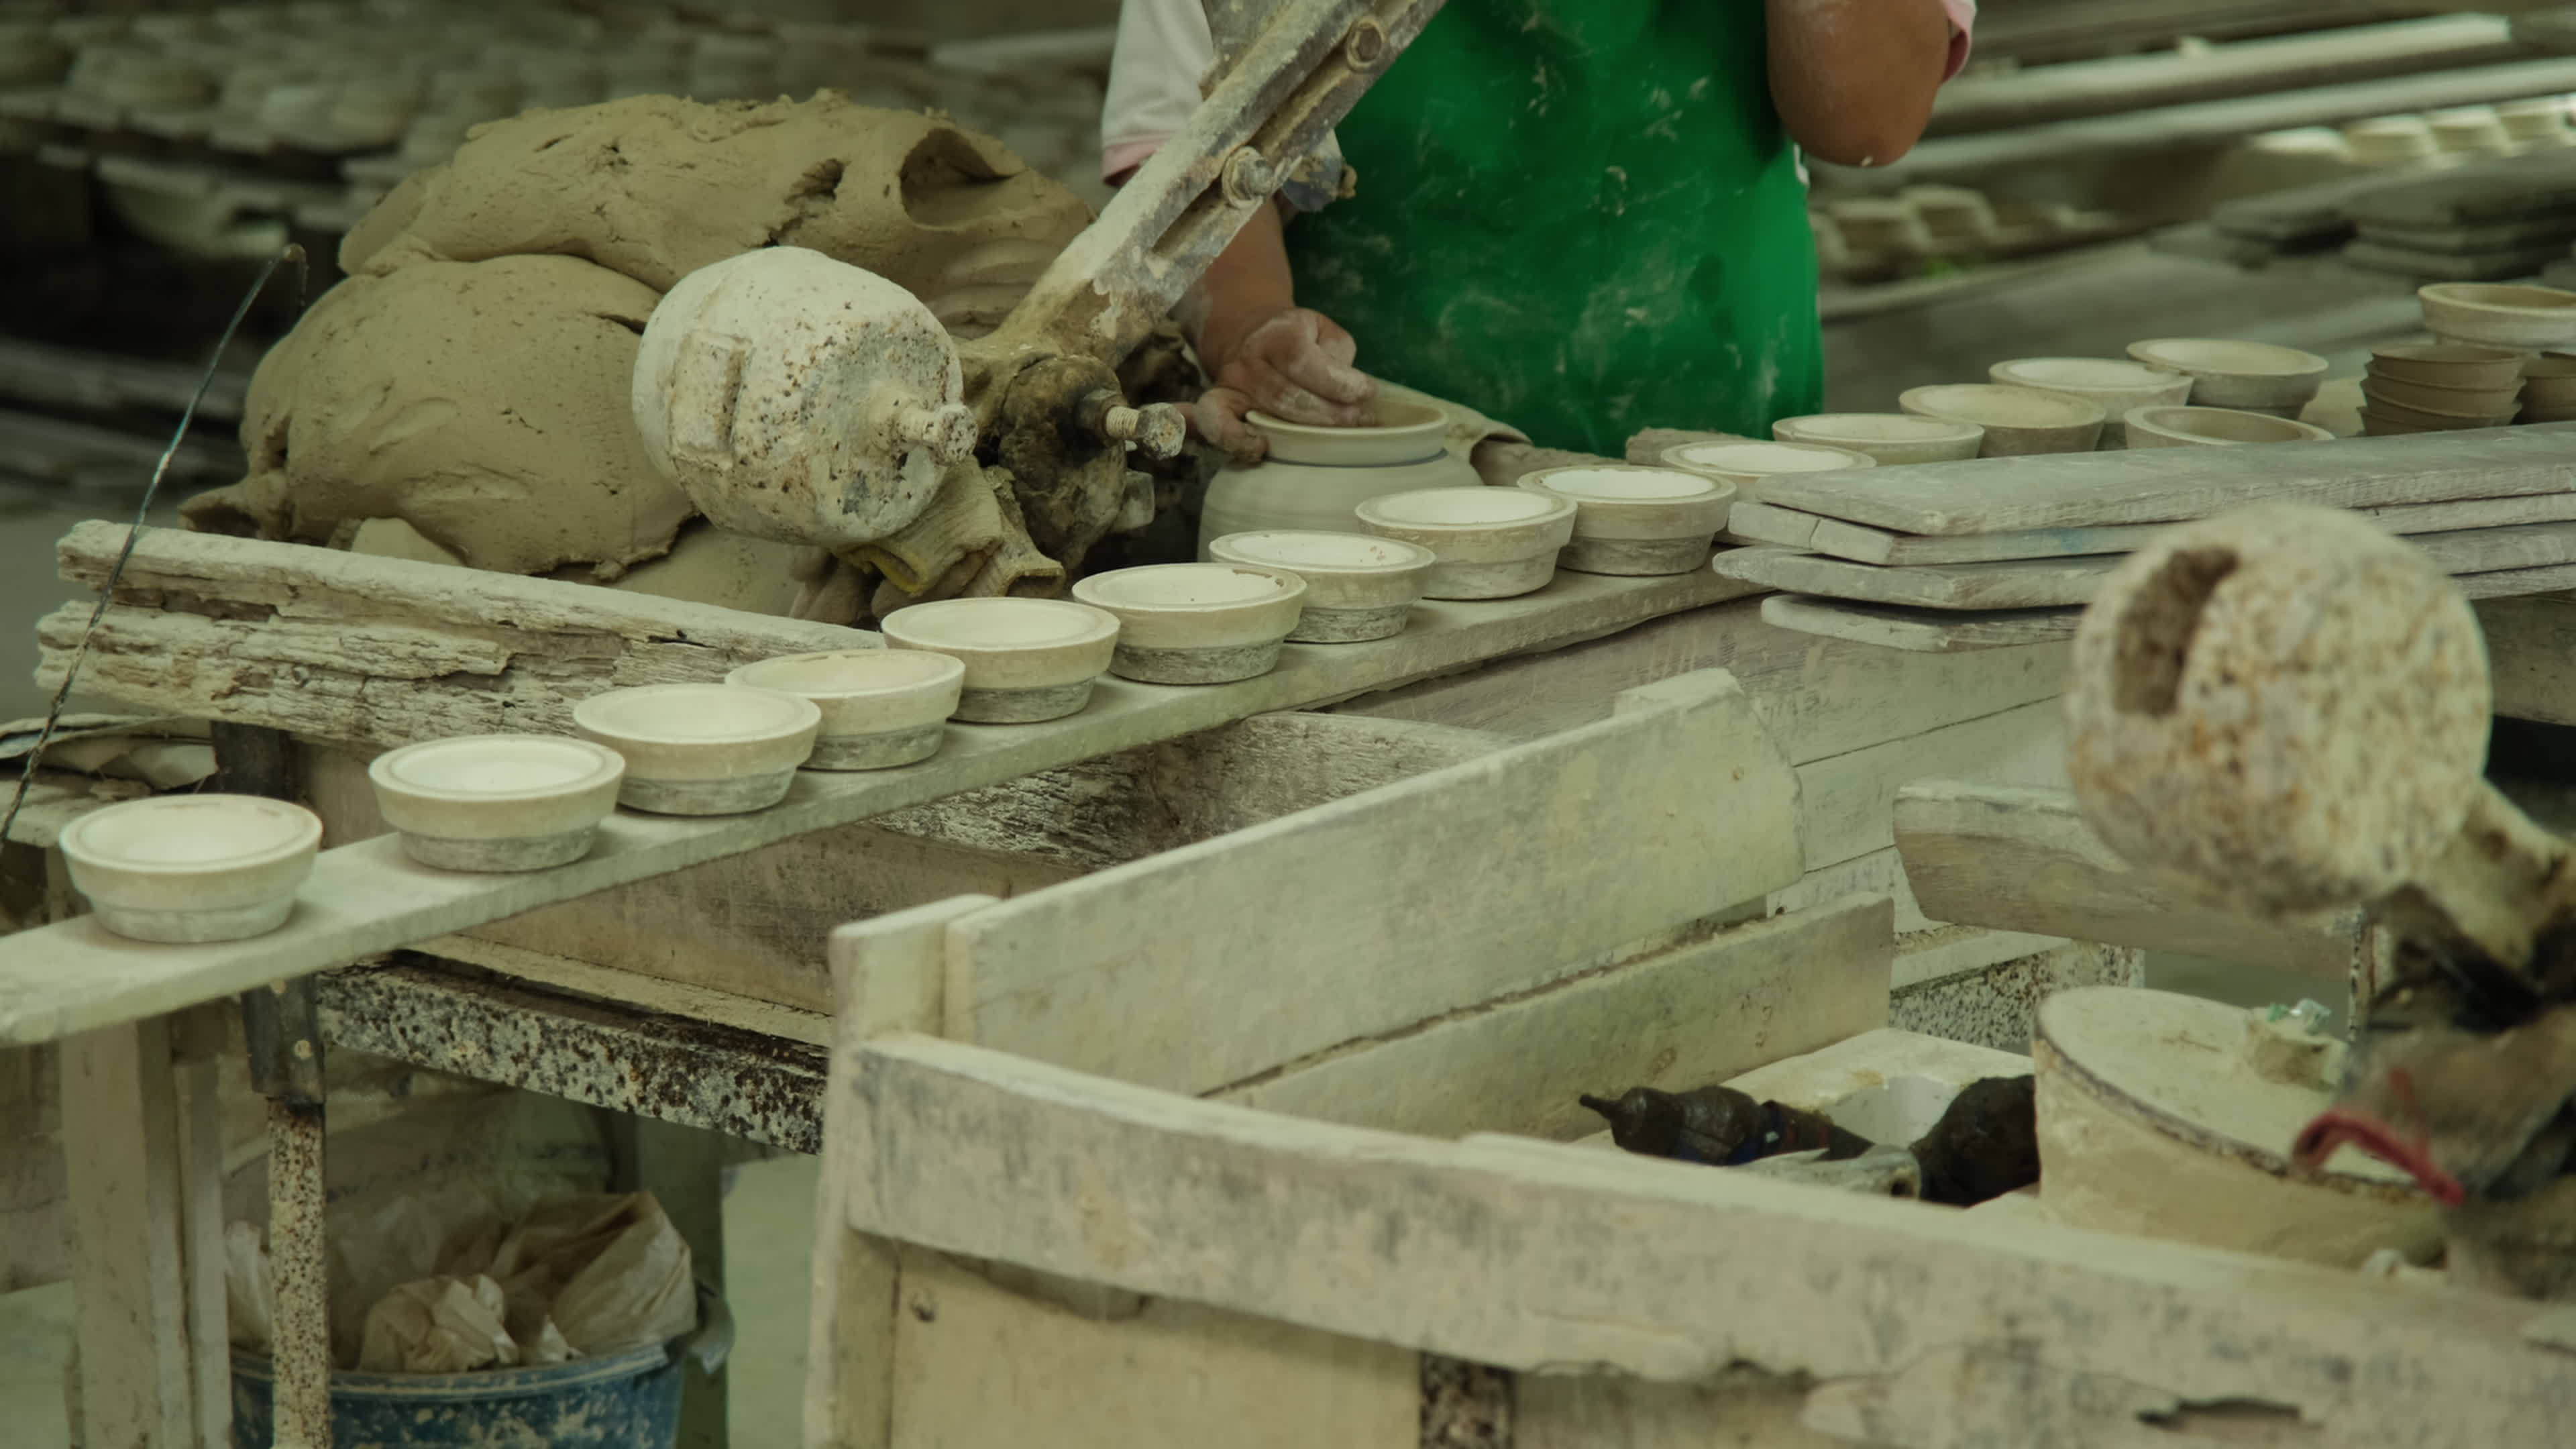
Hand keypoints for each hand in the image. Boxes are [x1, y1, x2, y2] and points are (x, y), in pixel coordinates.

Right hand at [1192, 308, 1375, 460]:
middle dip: (1327, 414)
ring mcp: (1232, 384)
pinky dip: (1231, 440)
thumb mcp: (1324, 331)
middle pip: (1286, 395)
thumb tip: (1348, 386)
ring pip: (1264, 416)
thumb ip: (1338, 352)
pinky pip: (1214, 423)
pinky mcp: (1219, 404)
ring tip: (1334, 439)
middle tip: (1356, 421)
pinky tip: (1258, 449)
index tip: (1366, 393)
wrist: (1250, 334)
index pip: (1303, 361)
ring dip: (1303, 434)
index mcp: (1278, 334)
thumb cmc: (1298, 339)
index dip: (1337, 382)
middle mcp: (1250, 359)